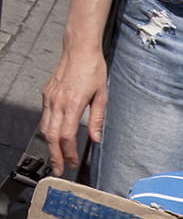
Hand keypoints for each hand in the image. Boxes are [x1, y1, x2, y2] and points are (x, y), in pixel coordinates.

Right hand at [40, 45, 107, 176]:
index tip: (73, 162)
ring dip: (49, 145)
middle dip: (54, 155)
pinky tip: (54, 138)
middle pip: (52, 135)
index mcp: (72, 103)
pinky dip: (48, 131)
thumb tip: (96, 138)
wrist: (79, 49)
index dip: (69, 152)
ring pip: (45, 127)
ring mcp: (50, 97)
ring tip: (55, 158)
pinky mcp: (48, 94)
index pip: (67, 135)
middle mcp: (57, 101)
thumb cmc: (92, 68)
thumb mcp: (102, 96)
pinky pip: (45, 117)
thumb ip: (98, 119)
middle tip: (58, 169)